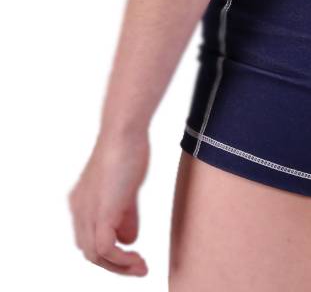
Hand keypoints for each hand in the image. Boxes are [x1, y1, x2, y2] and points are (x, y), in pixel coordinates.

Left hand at [67, 128, 150, 275]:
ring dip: (119, 266)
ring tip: (141, 267)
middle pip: (89, 251)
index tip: (133, 255)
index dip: (109, 252)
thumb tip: (129, 239)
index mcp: (81, 203)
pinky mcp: (100, 213)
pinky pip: (105, 249)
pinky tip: (137, 257)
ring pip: (94, 255)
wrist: (124, 132)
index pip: (89, 239)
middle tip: (139, 267)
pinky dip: (121, 259)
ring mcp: (87, 212)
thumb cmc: (127, 150)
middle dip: (115, 265)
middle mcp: (79, 210)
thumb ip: (125, 214)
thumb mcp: (126, 188)